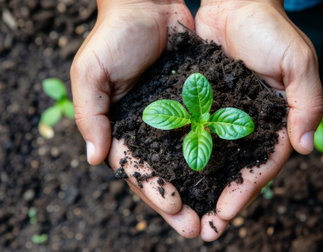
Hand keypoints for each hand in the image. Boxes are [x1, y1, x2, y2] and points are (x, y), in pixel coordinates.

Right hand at [70, 0, 199, 237]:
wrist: (148, 5)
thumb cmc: (113, 37)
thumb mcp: (90, 74)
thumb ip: (90, 116)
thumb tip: (94, 159)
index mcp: (123, 131)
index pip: (138, 170)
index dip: (154, 190)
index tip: (174, 207)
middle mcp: (150, 132)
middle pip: (167, 176)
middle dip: (182, 206)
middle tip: (201, 230)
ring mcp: (175, 120)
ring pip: (190, 163)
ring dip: (203, 191)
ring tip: (219, 216)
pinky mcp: (196, 106)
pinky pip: (208, 136)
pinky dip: (218, 157)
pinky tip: (232, 177)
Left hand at [195, 0, 322, 239]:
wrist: (235, 2)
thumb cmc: (270, 28)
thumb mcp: (298, 61)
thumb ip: (306, 103)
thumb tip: (307, 147)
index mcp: (275, 121)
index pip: (262, 164)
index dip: (245, 190)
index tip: (224, 213)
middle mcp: (248, 125)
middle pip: (235, 170)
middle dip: (220, 200)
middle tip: (202, 230)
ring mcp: (224, 117)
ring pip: (211, 160)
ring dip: (199, 187)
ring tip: (183, 213)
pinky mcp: (202, 104)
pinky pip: (192, 135)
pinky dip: (182, 156)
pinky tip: (168, 175)